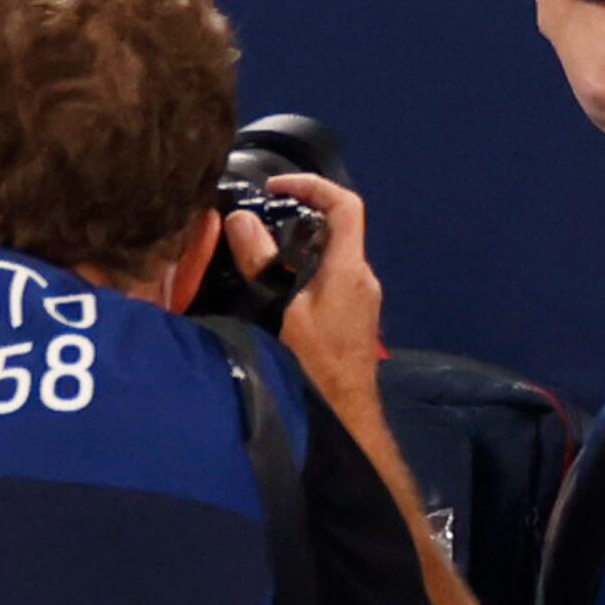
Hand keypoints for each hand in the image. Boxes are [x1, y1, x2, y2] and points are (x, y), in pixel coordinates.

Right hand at [228, 172, 383, 401]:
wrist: (344, 418)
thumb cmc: (313, 366)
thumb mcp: (279, 311)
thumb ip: (261, 264)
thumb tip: (242, 219)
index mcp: (350, 269)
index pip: (346, 206)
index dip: (313, 185)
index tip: (274, 187)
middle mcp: (362, 278)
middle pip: (335, 229)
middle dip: (295, 216)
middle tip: (253, 221)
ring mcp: (360, 300)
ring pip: (329, 256)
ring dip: (294, 247)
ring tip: (252, 251)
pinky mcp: (351, 319)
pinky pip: (327, 280)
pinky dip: (300, 271)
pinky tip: (267, 288)